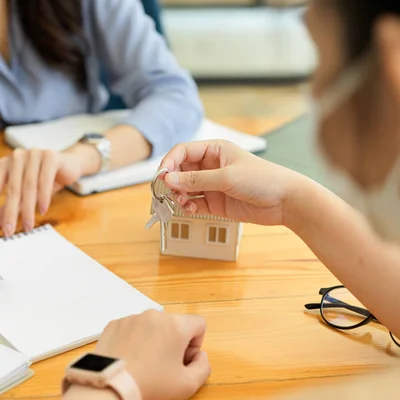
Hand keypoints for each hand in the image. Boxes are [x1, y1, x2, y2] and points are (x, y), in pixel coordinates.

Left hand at [0, 148, 84, 235]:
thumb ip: (9, 206)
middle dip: (10, 214)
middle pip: (12, 189)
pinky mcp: (50, 156)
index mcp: (5, 164)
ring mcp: (33, 154)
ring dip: (28, 210)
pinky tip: (42, 211)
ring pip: (29, 187)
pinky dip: (43, 197)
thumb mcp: (24, 195)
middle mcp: (17, 157)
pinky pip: (45, 179)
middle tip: (8, 233)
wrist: (69, 165)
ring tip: (27, 227)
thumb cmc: (44, 180)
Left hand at [94, 310, 210, 399]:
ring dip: (154, 340)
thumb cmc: (150, 385)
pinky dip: (135, 340)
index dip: (196, 344)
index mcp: (176, 325)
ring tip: (145, 363)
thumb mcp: (188, 384)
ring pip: (152, 325)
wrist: (110, 385)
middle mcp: (154, 315)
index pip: (198, 324)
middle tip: (165, 365)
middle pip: (174, 324)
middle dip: (174, 342)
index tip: (183, 360)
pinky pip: (132, 328)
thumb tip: (200, 356)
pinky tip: (130, 358)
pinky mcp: (115, 324)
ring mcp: (132, 318)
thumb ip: (204, 366)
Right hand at [159, 140, 305, 225]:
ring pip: (184, 188)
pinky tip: (191, 209)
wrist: (286, 202)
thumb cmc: (263, 179)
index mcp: (214, 150)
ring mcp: (212, 184)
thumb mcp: (226, 177)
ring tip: (182, 202)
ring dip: (178, 195)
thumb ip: (195, 180)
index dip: (169, 162)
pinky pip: (193, 203)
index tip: (161, 177)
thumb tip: (167, 179)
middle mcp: (210, 165)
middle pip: (180, 170)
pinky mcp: (215, 202)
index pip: (182, 151)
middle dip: (171, 182)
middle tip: (167, 193)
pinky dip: (188, 207)